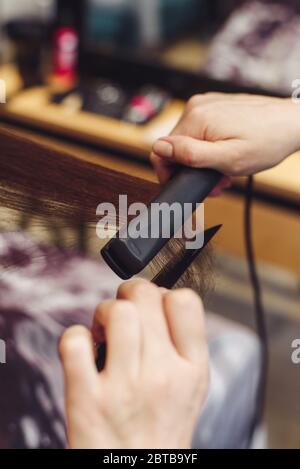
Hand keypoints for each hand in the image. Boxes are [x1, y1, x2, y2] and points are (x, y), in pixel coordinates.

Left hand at [60, 280, 208, 448]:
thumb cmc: (159, 431)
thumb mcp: (189, 388)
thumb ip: (181, 344)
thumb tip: (158, 298)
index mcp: (192, 369)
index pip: (185, 300)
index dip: (163, 294)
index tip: (152, 310)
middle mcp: (163, 375)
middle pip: (144, 295)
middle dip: (127, 296)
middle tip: (121, 320)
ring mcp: (124, 387)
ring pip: (115, 311)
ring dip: (102, 315)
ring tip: (103, 336)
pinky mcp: (87, 401)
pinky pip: (74, 342)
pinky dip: (74, 340)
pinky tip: (83, 356)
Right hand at [151, 93, 299, 184]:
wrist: (293, 123)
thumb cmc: (267, 142)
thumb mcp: (228, 158)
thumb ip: (190, 155)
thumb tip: (158, 148)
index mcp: (195, 118)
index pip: (162, 150)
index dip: (172, 173)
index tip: (194, 184)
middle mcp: (196, 106)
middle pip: (176, 146)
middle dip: (192, 168)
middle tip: (218, 182)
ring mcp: (206, 104)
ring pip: (188, 140)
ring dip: (202, 160)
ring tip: (225, 170)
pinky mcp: (215, 105)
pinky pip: (201, 131)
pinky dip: (209, 147)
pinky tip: (227, 154)